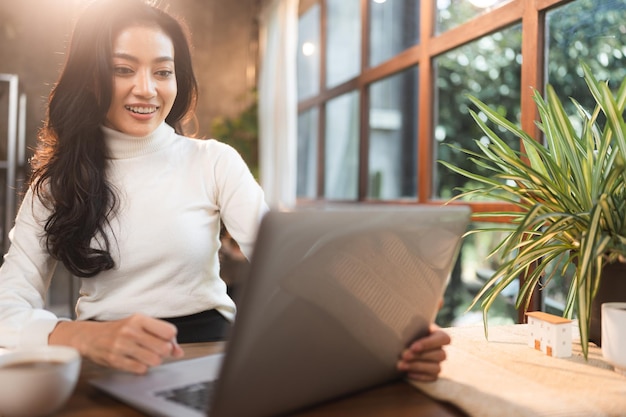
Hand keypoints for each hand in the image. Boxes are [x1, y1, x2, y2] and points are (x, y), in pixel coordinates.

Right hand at [49, 313, 183, 373]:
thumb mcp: (140, 326)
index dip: (171, 339)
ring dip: (154, 361)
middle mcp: (131, 331)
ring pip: (154, 360)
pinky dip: (142, 367)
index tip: (165, 340)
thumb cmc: (119, 330)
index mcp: (139, 319)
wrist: (90, 337)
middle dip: (164, 352)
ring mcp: (122, 346)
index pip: (169, 331)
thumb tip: (179, 351)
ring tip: (146, 355)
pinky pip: (140, 369)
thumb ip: (161, 336)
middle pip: (164, 348)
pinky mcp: (115, 360)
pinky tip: (136, 361)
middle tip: (156, 349)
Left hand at [397, 323, 449, 381]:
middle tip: (403, 355)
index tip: (413, 347)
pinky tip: (407, 373)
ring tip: (400, 365)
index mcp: (438, 335)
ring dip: (417, 367)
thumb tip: (402, 321)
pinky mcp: (433, 374)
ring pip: (436, 368)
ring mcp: (438, 363)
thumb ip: (411, 325)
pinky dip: (419, 376)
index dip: (429, 344)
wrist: (399, 346)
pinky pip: (431, 378)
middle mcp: (441, 350)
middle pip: (440, 355)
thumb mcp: (409, 327)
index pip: (443, 339)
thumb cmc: (405, 333)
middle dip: (420, 356)